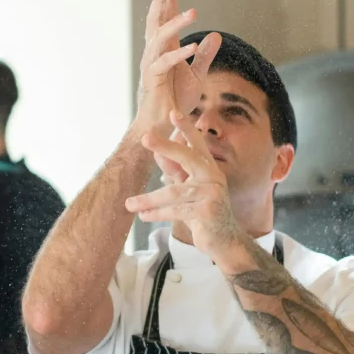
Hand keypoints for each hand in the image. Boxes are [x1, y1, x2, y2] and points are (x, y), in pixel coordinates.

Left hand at [125, 110, 244, 256]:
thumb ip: (174, 171)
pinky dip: (157, 214)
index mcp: (209, 167)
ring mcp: (212, 193)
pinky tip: (143, 216)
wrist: (224, 240)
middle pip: (188, 157)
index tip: (173, 112)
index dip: (186, 127)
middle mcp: (213, 176)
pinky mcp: (207, 211)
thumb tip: (157, 152)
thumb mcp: (187, 188)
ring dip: (149, 199)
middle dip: (166, 146)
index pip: (197, 144)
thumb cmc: (203, 212)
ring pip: (174, 192)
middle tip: (146, 137)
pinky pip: (176, 210)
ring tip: (130, 204)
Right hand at [135, 0, 220, 133]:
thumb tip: (216, 35)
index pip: (164, 20)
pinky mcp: (153, 80)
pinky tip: (192, 46)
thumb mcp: (196, 75)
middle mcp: (154, 54)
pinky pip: (165, 63)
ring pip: (160, 38)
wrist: (162, 124)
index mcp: (163, 50)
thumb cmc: (175, 101)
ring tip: (194, 12)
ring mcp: (151, 65)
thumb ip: (204, 55)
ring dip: (176, 24)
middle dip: (161, 0)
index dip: (167, 1)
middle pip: (155, 21)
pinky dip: (179, 55)